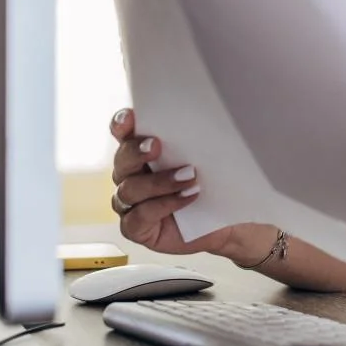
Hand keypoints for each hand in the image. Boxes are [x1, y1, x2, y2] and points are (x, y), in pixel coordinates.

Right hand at [109, 107, 234, 256]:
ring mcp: (129, 202)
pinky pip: (139, 216)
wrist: (223, 222)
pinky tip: (186, 198)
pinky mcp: (135, 227)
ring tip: (189, 177)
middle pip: (122, 159)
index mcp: (141, 151)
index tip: (130, 118)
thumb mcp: (206, 159)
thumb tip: (202, 119)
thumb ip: (193, 141)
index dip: (122, 124)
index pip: (123, 132)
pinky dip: (163, 205)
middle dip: (137, 151)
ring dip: (160, 182)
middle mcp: (130, 175)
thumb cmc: (211, 187)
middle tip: (156, 146)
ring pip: (130, 189)